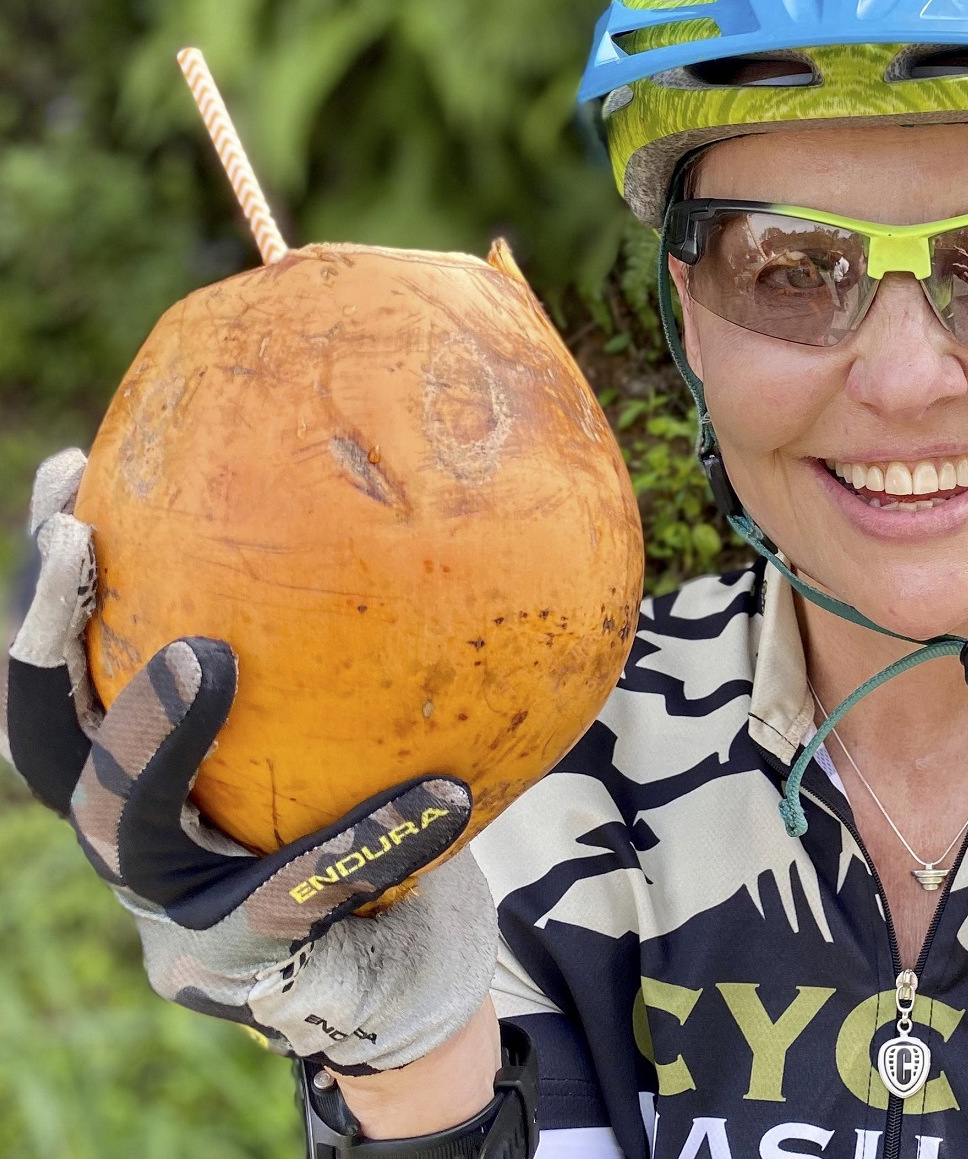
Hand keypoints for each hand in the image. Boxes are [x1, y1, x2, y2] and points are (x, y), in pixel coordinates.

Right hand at [3, 448, 497, 1073]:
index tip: (71, 473)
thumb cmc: (378, 821)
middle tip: (83, 542)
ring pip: (132, 827)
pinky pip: (309, 895)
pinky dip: (373, 842)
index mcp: (144, 779)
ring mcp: (178, 915)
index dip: (49, 587)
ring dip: (155, 731)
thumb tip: (413, 486)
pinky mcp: (252, 973)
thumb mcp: (356, 725)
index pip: (69, 675)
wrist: (413, 973)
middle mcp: (137, 846)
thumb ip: (349, 645)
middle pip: (55, 743)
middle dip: (44, 637)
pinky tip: (444, 795)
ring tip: (202, 652)